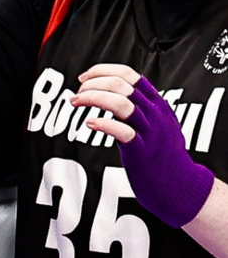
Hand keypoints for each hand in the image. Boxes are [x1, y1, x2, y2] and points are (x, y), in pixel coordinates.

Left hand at [72, 63, 214, 226]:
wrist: (180, 185)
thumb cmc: (165, 155)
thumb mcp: (160, 122)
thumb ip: (142, 106)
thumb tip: (114, 91)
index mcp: (157, 103)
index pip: (128, 74)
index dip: (102, 71)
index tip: (84, 78)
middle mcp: (154, 113)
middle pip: (121, 85)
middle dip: (93, 84)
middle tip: (77, 93)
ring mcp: (149, 132)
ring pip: (121, 103)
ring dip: (93, 98)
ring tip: (76, 102)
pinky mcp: (141, 151)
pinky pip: (122, 131)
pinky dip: (103, 123)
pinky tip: (90, 123)